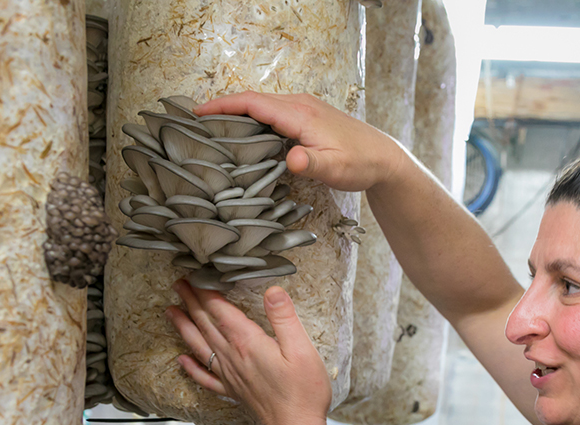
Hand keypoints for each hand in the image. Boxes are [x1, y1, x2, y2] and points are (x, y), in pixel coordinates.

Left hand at [166, 280, 331, 424]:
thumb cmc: (303, 390)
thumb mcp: (302, 348)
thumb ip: (284, 318)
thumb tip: (272, 291)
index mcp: (248, 343)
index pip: (220, 311)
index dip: (206, 292)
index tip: (194, 276)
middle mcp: (232, 357)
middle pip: (206, 324)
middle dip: (191, 302)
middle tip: (178, 284)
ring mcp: (229, 376)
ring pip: (199, 346)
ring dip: (184, 327)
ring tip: (170, 312)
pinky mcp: (232, 391)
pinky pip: (205, 377)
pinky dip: (191, 367)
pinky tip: (181, 360)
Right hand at [194, 92, 406, 192]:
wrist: (383, 157)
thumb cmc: (360, 163)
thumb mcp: (336, 168)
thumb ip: (312, 163)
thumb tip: (291, 159)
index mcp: (300, 114)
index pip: (253, 103)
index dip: (223, 105)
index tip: (198, 111)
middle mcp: (300, 105)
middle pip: (253, 100)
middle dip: (223, 107)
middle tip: (196, 122)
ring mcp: (304, 108)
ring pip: (263, 105)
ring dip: (237, 112)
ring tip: (213, 127)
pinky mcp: (308, 116)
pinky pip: (273, 111)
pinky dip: (254, 117)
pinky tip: (246, 132)